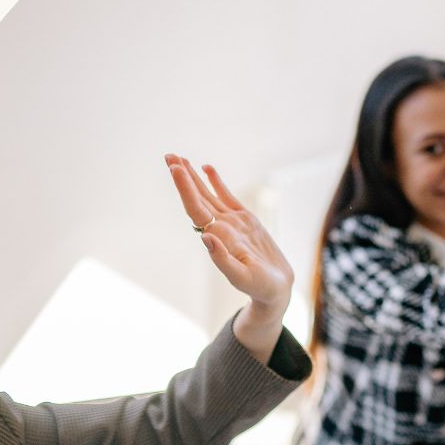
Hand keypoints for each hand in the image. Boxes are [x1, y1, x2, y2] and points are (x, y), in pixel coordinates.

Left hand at [166, 154, 292, 363]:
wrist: (275, 289)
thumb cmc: (260, 287)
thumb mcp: (242, 278)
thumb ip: (222, 260)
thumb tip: (206, 237)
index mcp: (219, 238)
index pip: (197, 208)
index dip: (185, 188)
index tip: (175, 168)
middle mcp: (221, 227)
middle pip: (197, 197)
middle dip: (183, 176)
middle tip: (168, 155)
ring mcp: (232, 222)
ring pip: (208, 194)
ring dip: (193, 176)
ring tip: (179, 158)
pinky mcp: (245, 220)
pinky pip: (227, 197)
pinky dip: (216, 182)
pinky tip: (207, 168)